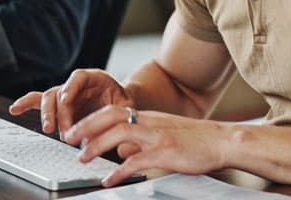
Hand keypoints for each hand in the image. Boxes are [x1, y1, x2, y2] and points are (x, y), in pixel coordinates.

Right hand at [8, 69, 133, 135]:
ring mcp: (65, 94)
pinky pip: (39, 102)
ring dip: (47, 114)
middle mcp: (76, 84)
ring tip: (48, 129)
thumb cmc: (124, 106)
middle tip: (64, 130)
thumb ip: (121, 119)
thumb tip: (115, 138)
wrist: (122, 105)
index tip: (65, 100)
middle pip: (60, 91)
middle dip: (59, 110)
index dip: (70, 87)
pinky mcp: (58, 106)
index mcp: (96, 78)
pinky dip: (26, 104)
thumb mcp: (127, 110)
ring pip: (48, 98)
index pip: (79, 77)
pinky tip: (14, 109)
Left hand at [63, 105, 229, 186]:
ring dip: (97, 145)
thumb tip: (123, 151)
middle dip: (86, 127)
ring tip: (83, 159)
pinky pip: (136, 161)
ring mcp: (157, 136)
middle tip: (69, 139)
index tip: (75, 129)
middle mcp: (149, 122)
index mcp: (149, 117)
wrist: (221, 141)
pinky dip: (119, 171)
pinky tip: (109, 180)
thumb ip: (143, 141)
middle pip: (111, 116)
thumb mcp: (165, 134)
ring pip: (119, 133)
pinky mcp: (165, 152)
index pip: (113, 111)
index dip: (91, 119)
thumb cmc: (196, 140)